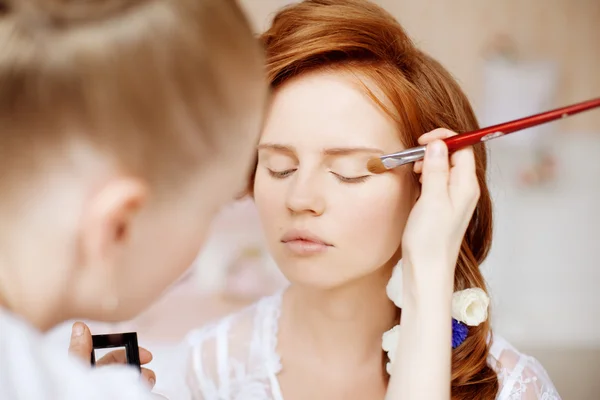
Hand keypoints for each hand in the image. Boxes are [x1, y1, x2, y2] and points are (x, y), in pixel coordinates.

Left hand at [68, 322, 156, 388]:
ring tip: (146, 384)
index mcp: (90, 376)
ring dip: (146, 380)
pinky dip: (146, 392)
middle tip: (148, 373)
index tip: (147, 355)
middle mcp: (104, 385)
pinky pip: (140, 394)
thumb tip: (79, 326)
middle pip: (129, 370)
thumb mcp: (78, 374)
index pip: (113, 358)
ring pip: (137, 383)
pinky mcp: (128, 396)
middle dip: (141, 367)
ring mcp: (116, 392)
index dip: (130, 351)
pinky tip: (146, 392)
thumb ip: (79, 352)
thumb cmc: (77, 394)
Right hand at [403, 128, 479, 279]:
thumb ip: (436, 169)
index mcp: (466, 186)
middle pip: (454, 156)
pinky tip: (416, 184)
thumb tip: (439, 144)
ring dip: (429, 163)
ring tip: (415, 172)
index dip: (445, 139)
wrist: (427, 269)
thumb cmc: (430, 239)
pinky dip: (426, 176)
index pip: (463, 148)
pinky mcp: (443, 207)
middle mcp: (464, 190)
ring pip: (444, 169)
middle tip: (415, 158)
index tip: (424, 141)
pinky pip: (438, 182)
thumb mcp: (432, 199)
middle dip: (434, 151)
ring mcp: (454, 199)